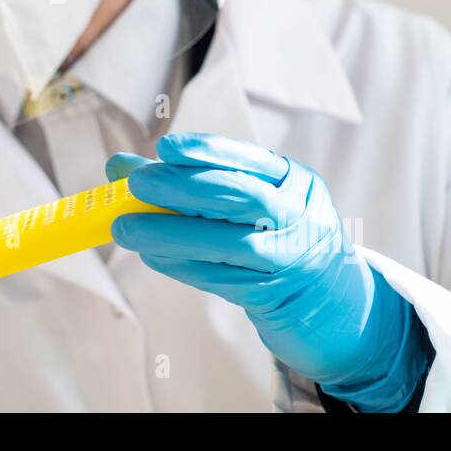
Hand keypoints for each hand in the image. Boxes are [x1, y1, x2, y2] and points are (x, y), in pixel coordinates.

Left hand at [109, 133, 430, 411]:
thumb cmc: (274, 239)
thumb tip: (120, 167)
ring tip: (127, 227)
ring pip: (230, 243)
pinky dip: (182, 265)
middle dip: (184, 187)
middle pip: (242, 197)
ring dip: (172, 233)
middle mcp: (301, 216)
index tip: (164, 147)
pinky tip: (151, 255)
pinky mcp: (275, 296)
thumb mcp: (251, 202)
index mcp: (296, 182)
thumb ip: (193, 181)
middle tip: (137, 184)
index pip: (251, 160)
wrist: (330, 303)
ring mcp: (292, 259)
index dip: (206, 152)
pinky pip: (222, 279)